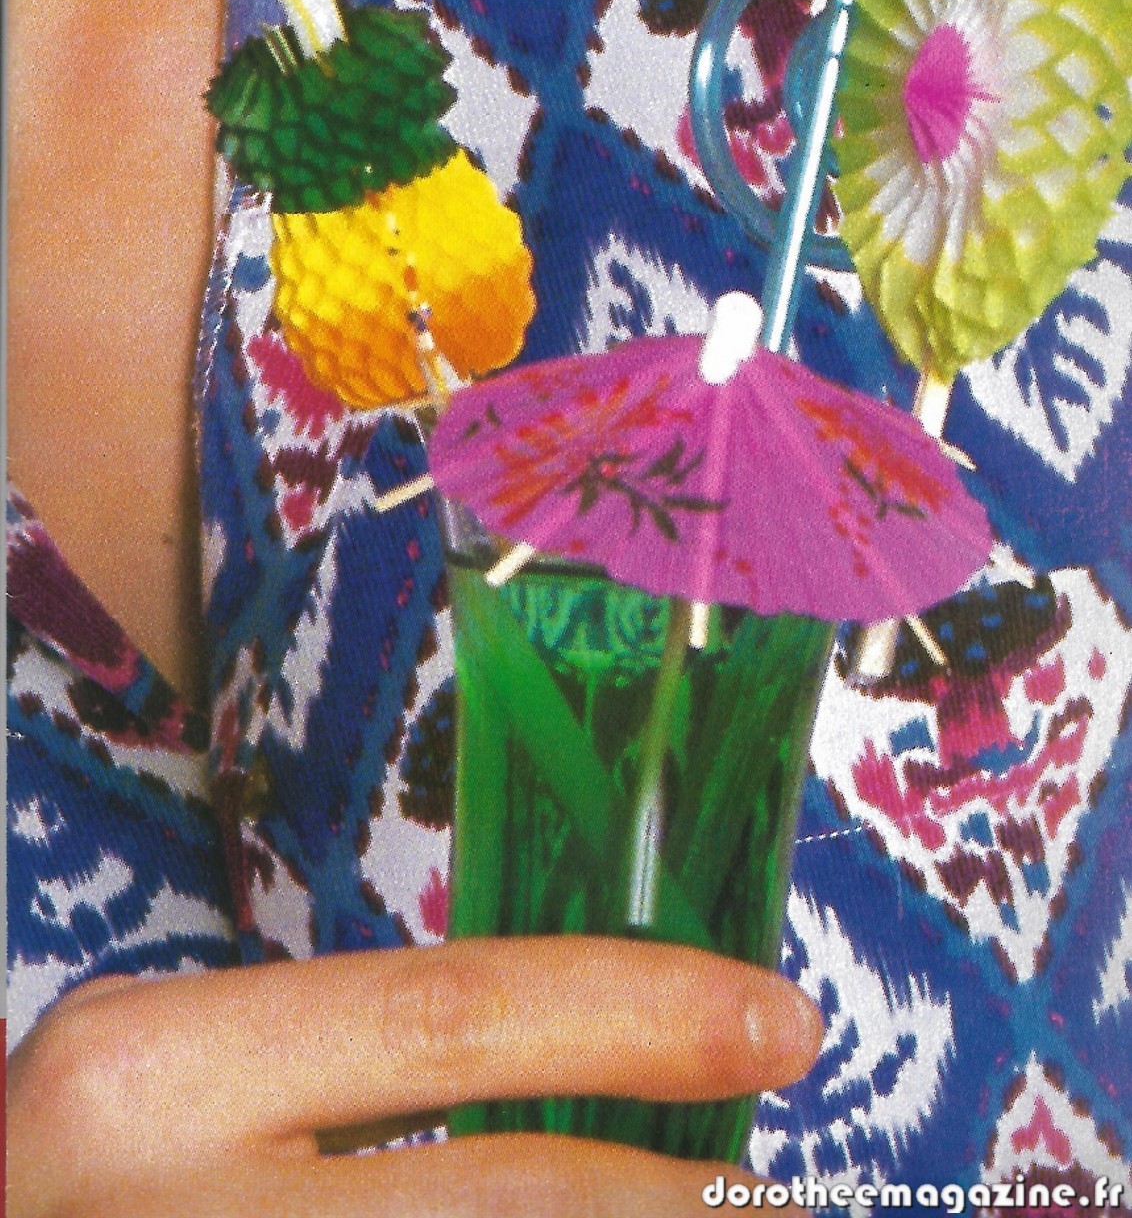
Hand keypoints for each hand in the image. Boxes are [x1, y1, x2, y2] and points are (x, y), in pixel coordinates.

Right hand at [8, 936, 821, 1216]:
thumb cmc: (70, 1178)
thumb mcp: (170, 1085)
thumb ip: (337, 1073)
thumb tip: (556, 1083)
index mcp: (162, 1074)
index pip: (456, 1017)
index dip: (639, 1015)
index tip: (775, 1025)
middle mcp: (194, 1211)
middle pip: (514, 1202)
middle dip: (681, 1202)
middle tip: (790, 1193)